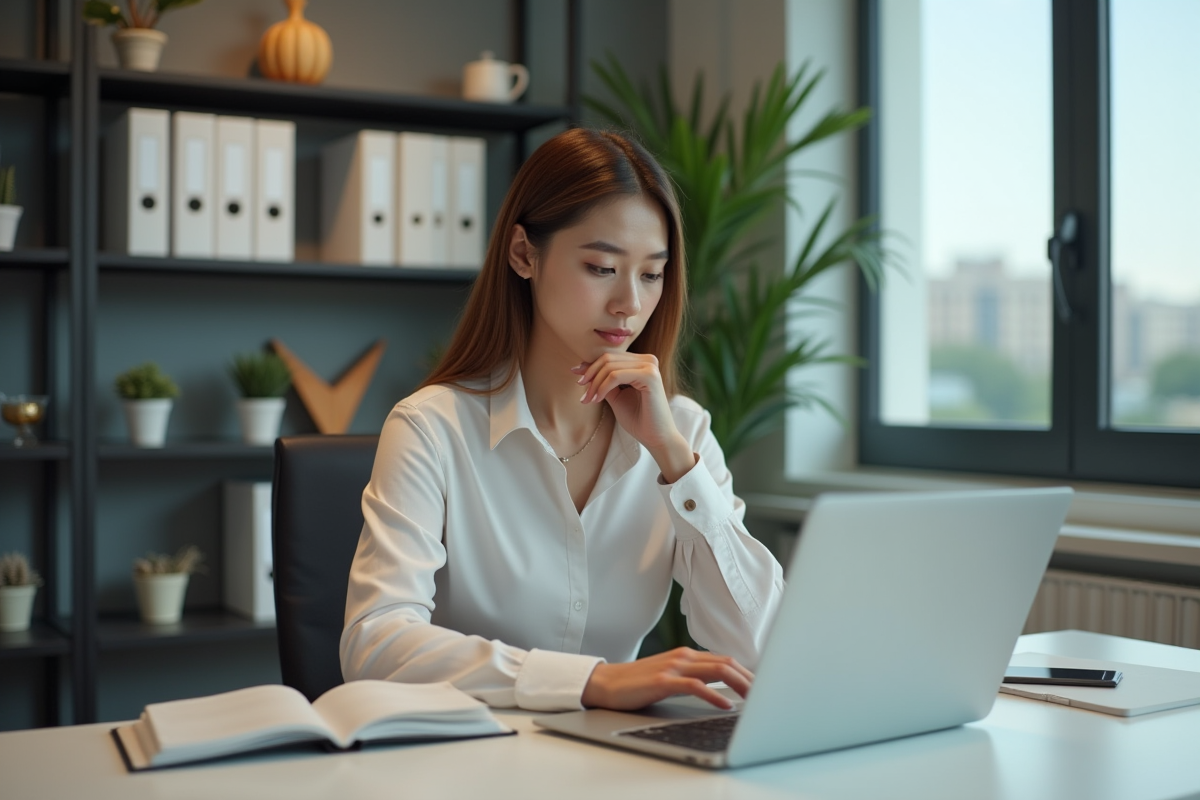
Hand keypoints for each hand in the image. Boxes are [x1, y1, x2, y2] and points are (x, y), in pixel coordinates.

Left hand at [572, 353, 694, 481]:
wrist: (656, 438)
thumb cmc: (638, 420)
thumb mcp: (616, 396)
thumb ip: (604, 381)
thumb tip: (582, 368)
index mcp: (642, 363)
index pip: (611, 357)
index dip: (591, 365)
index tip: (575, 374)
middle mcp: (648, 360)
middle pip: (608, 359)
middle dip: (590, 375)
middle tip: (582, 394)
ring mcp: (650, 366)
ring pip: (610, 367)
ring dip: (595, 384)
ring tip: (588, 400)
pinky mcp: (650, 376)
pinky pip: (616, 376)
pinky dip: (603, 387)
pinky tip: (598, 399)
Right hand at [581, 648, 753, 710]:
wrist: (606, 683)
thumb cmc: (639, 683)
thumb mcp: (670, 677)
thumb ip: (693, 678)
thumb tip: (721, 691)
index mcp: (687, 655)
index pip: (726, 661)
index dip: (748, 673)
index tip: (763, 688)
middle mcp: (684, 657)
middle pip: (727, 663)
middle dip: (750, 679)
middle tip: (767, 694)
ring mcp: (674, 667)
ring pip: (717, 670)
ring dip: (740, 685)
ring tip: (755, 699)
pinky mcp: (663, 680)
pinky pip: (696, 686)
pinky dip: (714, 695)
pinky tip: (726, 706)